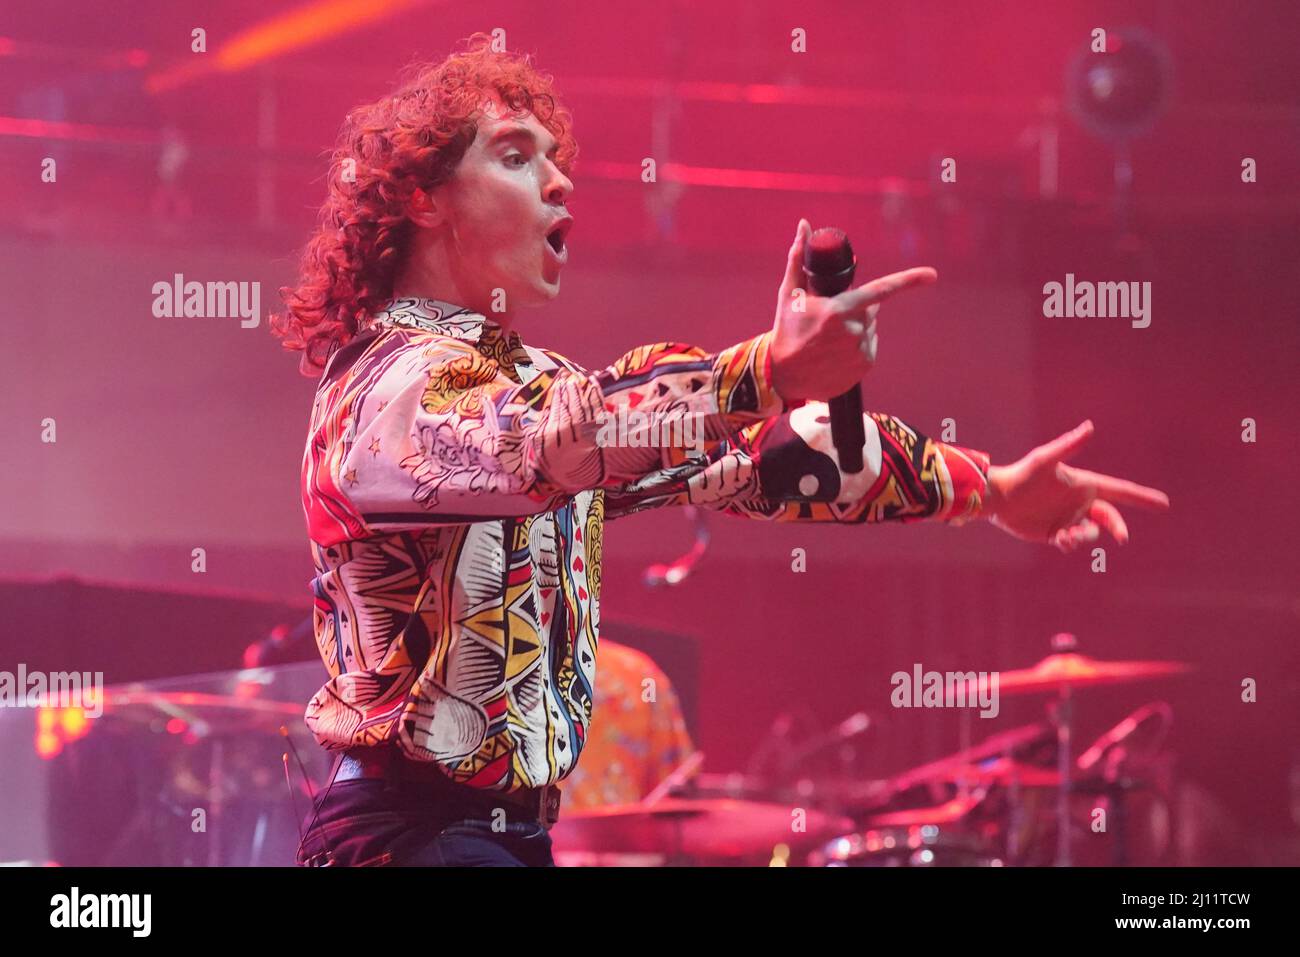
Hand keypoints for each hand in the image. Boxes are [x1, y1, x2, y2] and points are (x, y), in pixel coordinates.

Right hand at [769, 218, 936, 401]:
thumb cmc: (786, 330)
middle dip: (855, 307)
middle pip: (869, 308)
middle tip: (828, 317)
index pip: (880, 291)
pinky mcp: (864, 366)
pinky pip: (869, 345)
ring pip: (869, 327)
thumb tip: (804, 225)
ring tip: (828, 338)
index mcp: (838, 310)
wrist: (782, 376)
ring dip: (855, 326)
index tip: (931, 275)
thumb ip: (799, 257)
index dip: (908, 280)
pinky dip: (857, 344)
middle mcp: (853, 331)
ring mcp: (860, 351)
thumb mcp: (789, 293)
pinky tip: (836, 351)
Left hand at [982, 420, 1169, 551]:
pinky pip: (1073, 544)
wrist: (999, 498)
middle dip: (1117, 527)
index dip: (1142, 497)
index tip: (1165, 503)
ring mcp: (1069, 518)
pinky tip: (1061, 540)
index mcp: (1084, 484)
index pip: (1120, 491)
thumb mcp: (1046, 460)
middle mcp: (1079, 502)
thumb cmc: (1022, 476)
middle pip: (1110, 517)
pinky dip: (1071, 544)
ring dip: (1085, 537)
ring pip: (1091, 533)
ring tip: (1068, 537)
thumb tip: (1089, 426)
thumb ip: (1068, 445)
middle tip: (1121, 538)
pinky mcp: (1056, 534)